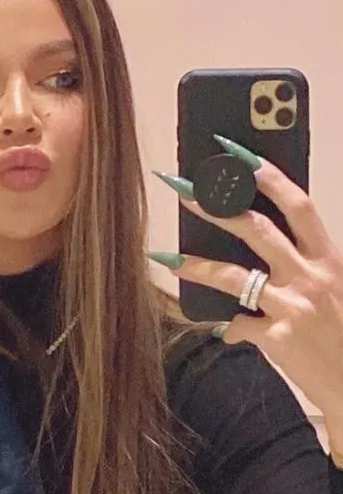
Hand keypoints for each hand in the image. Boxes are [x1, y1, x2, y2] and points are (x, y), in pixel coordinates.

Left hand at [158, 151, 342, 433]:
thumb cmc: (342, 332)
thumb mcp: (336, 288)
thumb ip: (305, 267)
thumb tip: (262, 254)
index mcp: (330, 258)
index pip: (299, 206)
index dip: (269, 177)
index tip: (239, 155)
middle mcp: (312, 276)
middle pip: (257, 230)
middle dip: (216, 208)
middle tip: (184, 192)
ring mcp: (292, 307)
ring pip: (234, 276)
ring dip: (197, 265)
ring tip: (168, 258)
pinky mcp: (276, 338)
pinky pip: (236, 325)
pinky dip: (227, 328)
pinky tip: (222, 331)